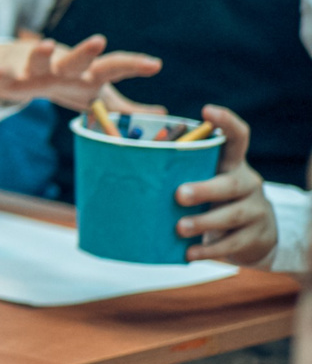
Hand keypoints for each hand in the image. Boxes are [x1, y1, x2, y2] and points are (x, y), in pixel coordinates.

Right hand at [0, 31, 160, 111]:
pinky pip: (9, 78)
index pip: (115, 66)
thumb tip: (162, 115)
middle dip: (87, 52)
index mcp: (89, 75)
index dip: (135, 65)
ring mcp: (40, 71)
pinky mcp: (15, 77)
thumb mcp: (99, 96)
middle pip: (79, 60)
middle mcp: (66, 69)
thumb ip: (127, 107)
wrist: (23, 69)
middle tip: (99, 41)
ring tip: (45, 44)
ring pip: (41, 62)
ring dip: (42, 54)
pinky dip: (3, 76)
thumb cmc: (68, 84)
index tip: (156, 65)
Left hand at [176, 105, 279, 266]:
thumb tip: (107, 161)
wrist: (255, 234)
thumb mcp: (202, 180)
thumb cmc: (213, 199)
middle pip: (230, 183)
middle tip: (178, 195)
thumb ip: (174, 171)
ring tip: (179, 228)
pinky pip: (233, 243)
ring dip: (204, 221)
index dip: (226, 121)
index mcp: (231, 164)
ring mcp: (254, 210)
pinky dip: (209, 250)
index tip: (207, 109)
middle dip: (204, 188)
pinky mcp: (255, 236)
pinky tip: (189, 254)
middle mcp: (246, 183)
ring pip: (232, 214)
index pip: (237, 137)